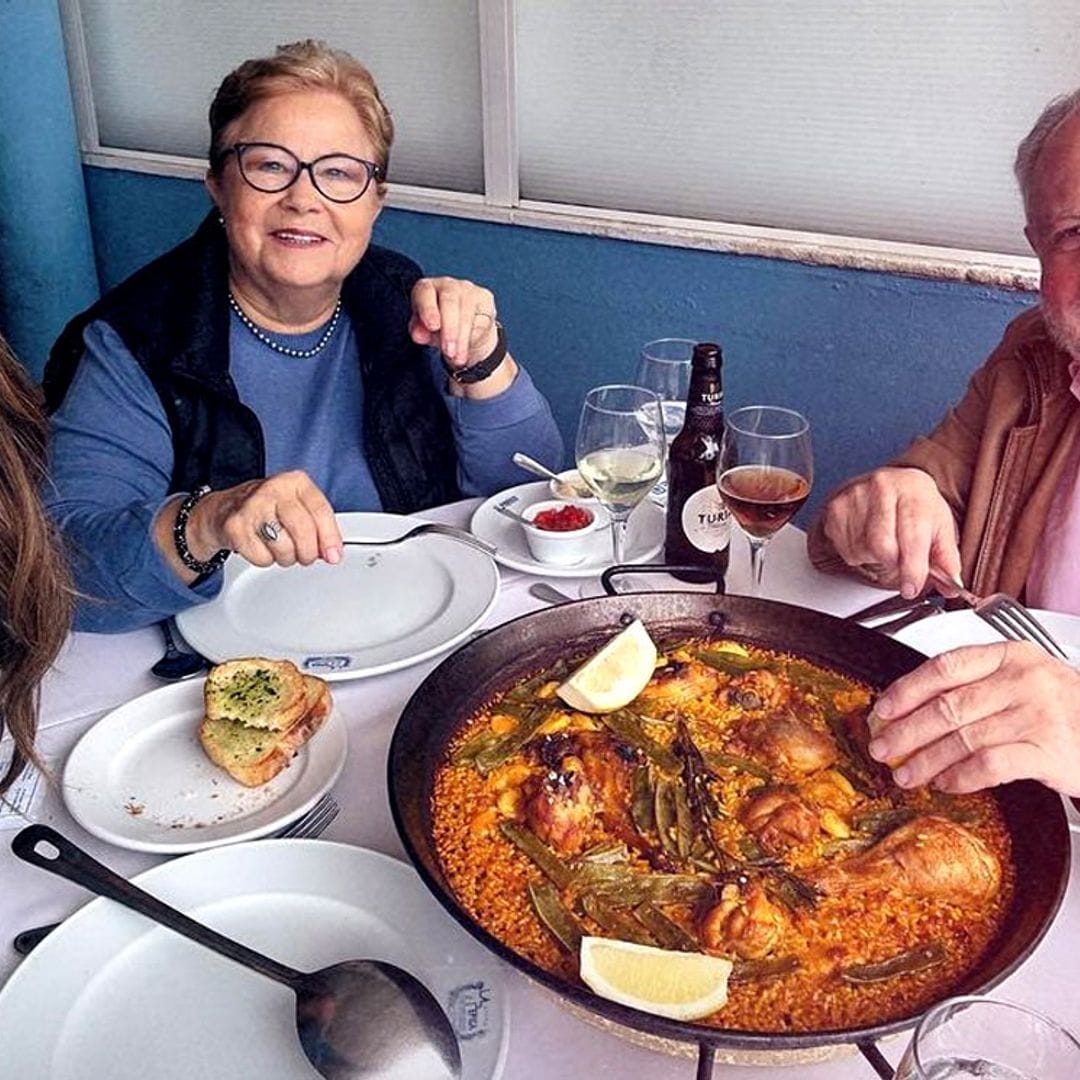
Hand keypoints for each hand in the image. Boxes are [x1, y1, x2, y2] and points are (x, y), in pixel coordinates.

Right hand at [187, 470, 341, 568]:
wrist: (223, 510)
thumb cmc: (268, 509)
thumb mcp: (298, 507)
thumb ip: (319, 526)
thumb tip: (332, 552)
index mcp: (295, 482)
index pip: (320, 511)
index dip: (330, 537)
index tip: (334, 555)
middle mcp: (273, 489)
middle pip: (303, 530)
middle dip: (308, 552)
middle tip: (305, 556)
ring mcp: (252, 506)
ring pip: (284, 547)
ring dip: (286, 557)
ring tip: (280, 548)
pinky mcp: (235, 526)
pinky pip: (263, 557)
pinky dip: (265, 560)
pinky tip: (261, 547)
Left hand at [409, 276, 499, 369]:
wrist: (467, 331)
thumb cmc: (440, 328)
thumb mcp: (425, 332)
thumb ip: (419, 331)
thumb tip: (419, 335)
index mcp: (426, 289)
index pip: (425, 293)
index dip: (428, 309)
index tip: (432, 327)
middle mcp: (447, 284)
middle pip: (449, 302)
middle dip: (449, 329)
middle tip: (449, 351)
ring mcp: (468, 289)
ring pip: (466, 312)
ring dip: (462, 339)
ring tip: (457, 358)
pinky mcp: (485, 297)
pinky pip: (481, 318)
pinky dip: (473, 337)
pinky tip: (467, 349)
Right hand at [820, 466, 959, 597]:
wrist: (890, 486)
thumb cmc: (915, 507)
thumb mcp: (939, 527)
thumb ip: (946, 559)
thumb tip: (951, 587)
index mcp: (914, 488)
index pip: (912, 534)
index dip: (913, 567)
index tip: (912, 587)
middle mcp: (883, 486)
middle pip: (882, 545)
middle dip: (892, 564)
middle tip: (899, 565)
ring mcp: (855, 495)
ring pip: (862, 550)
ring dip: (874, 559)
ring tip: (885, 544)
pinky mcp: (836, 508)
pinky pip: (845, 548)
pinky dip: (857, 554)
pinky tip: (866, 540)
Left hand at [866, 642, 1079, 796]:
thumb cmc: (1069, 707)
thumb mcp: (1026, 680)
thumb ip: (978, 685)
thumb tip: (915, 707)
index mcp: (1009, 656)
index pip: (944, 667)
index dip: (906, 689)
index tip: (883, 708)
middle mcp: (1022, 681)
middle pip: (946, 706)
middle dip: (906, 731)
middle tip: (882, 747)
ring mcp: (1036, 715)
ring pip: (962, 738)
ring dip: (926, 760)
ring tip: (906, 774)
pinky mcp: (1048, 751)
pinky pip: (988, 765)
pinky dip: (960, 777)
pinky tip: (946, 783)